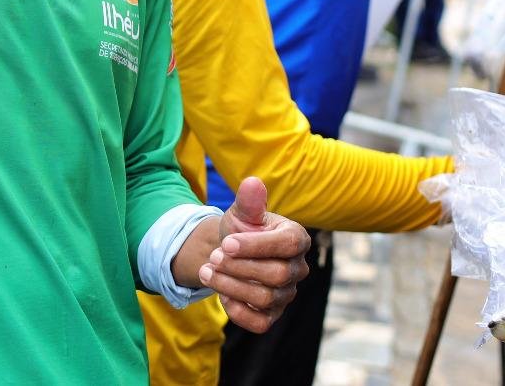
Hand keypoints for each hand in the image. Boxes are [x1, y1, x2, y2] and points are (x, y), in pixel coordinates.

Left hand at [198, 177, 311, 333]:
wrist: (230, 253)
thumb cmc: (241, 229)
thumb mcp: (242, 212)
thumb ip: (249, 201)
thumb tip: (252, 182)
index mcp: (296, 238)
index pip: (286, 245)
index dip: (256, 246)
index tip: (226, 243)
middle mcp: (298, 269)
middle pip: (276, 275)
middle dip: (239, 267)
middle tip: (213, 258)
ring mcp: (287, 294)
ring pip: (265, 298)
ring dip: (230, 286)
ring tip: (207, 271)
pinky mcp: (273, 315)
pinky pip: (260, 323)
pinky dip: (237, 311)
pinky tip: (221, 295)